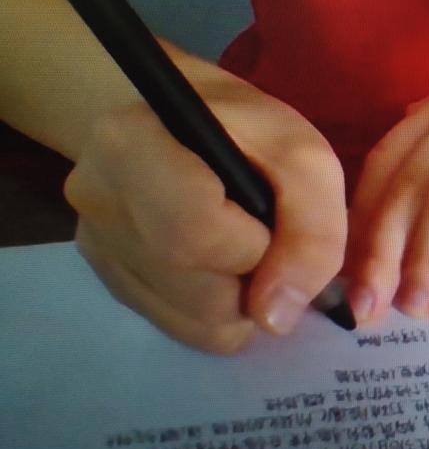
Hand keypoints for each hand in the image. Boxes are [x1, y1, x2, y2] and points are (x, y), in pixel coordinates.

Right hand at [64, 59, 346, 353]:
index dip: (254, 248)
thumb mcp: (305, 157)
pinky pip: (181, 327)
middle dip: (254, 280)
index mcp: (131, 144)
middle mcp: (96, 199)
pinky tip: (221, 264)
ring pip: (191, 322)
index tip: (274, 225)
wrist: (182, 121)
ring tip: (245, 247)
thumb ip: (313, 229)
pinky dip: (218, 311)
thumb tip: (276, 318)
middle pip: (196, 291)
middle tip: (266, 236)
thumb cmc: (246, 129)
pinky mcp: (109, 278)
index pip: (195, 235)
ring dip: (241, 300)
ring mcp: (96, 245)